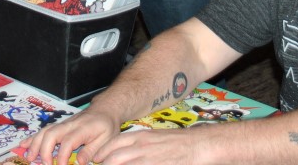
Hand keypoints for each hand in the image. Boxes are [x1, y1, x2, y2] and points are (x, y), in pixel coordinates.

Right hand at [21, 108, 120, 164]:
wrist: (105, 109)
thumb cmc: (106, 125)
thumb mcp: (106, 139)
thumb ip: (92, 150)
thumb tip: (79, 162)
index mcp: (82, 129)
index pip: (68, 142)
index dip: (61, 155)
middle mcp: (70, 124)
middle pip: (51, 134)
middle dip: (44, 150)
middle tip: (43, 164)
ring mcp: (63, 124)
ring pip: (45, 131)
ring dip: (35, 144)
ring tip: (28, 157)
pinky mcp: (59, 125)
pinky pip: (44, 130)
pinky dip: (33, 137)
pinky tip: (24, 145)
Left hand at [92, 128, 211, 164]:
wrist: (199, 145)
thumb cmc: (178, 142)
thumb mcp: (155, 138)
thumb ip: (139, 145)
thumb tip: (126, 152)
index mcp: (141, 136)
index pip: (113, 143)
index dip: (102, 153)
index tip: (98, 159)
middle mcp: (142, 147)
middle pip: (114, 158)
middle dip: (105, 164)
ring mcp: (148, 159)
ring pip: (121, 164)